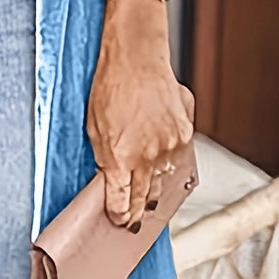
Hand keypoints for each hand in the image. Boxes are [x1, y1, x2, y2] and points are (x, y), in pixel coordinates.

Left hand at [87, 0, 194, 228]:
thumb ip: (105, 158)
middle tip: (134, 220)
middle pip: (145, 198)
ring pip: (163, 179)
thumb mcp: (94, 128)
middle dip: (138, 211)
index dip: (119, 215)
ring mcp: (170, 146)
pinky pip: (177, 157)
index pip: (121, 202)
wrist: (136, 57)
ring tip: (147, 192)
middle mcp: (148, 157)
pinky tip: (159, 157)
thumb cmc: (110, 86)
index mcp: (120, 158)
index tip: (119, 221)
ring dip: (154, 185)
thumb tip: (112, 178)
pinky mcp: (185, 133)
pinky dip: (168, 160)